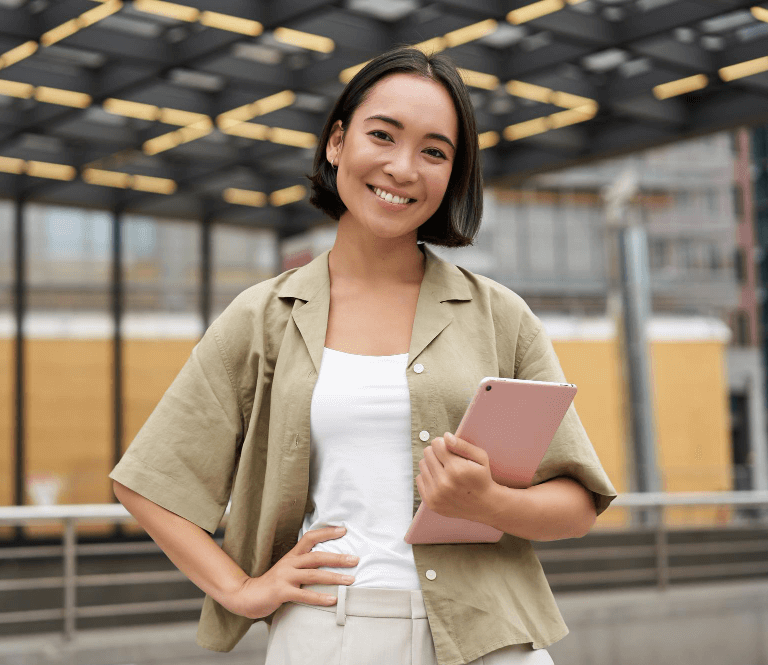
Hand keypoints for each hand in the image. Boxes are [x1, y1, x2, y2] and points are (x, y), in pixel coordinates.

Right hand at [226, 526, 358, 619]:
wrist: (246, 595)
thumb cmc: (272, 584)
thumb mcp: (287, 569)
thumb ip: (303, 566)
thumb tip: (327, 564)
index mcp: (292, 556)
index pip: (310, 537)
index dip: (327, 532)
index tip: (344, 530)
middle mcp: (289, 563)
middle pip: (316, 556)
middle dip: (338, 558)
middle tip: (355, 559)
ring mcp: (285, 577)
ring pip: (313, 575)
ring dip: (334, 577)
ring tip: (351, 580)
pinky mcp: (281, 592)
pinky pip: (304, 595)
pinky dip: (320, 597)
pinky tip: (333, 599)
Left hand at [416, 431, 494, 521]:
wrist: (484, 505)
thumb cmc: (482, 477)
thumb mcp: (480, 457)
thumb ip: (462, 445)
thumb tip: (445, 436)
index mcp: (456, 469)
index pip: (436, 444)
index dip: (443, 444)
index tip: (449, 448)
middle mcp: (444, 483)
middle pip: (427, 453)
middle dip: (436, 452)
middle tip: (447, 460)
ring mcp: (436, 495)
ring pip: (422, 464)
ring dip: (431, 464)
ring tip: (444, 470)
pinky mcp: (431, 502)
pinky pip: (419, 478)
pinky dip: (428, 476)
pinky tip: (440, 480)